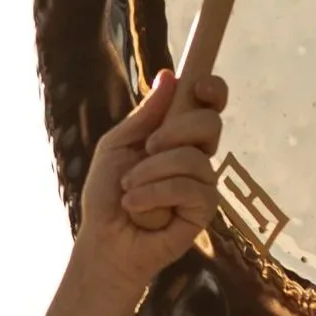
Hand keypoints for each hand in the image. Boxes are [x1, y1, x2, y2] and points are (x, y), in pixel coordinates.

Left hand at [77, 67, 226, 303]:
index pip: (208, 107)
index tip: (197, 86)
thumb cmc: (107, 194)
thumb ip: (144, 115)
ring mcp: (203, 184)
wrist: (104, 239)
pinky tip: (137, 207)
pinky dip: (156, 194)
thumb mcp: (117, 146)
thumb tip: (169, 76)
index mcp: (178, 138)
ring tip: (129, 189)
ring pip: (193, 159)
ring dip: (151, 172)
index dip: (212, 90)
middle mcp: (196, 157)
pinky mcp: (204, 210)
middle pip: (210, 124)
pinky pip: (190, 188)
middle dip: (176, 131)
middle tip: (147, 147)